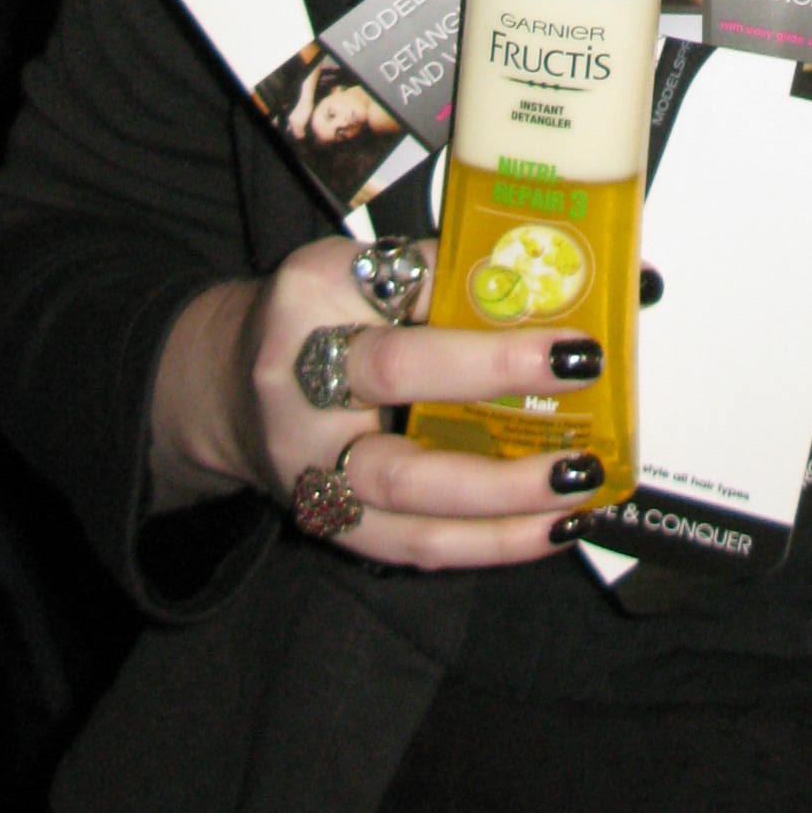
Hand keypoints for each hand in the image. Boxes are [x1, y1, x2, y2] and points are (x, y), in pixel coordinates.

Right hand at [150, 234, 608, 570]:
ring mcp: (309, 467)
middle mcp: (300, 383)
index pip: (407, 295)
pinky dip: (489, 543)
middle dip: (497, 382)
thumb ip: (450, 272)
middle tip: (584, 380)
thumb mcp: (366, 267)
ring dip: (506, 493)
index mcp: (313, 297)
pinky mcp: (329, 525)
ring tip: (582, 481)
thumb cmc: (323, 314)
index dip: (488, 322)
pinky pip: (411, 545)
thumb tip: (562, 281)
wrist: (227, 387)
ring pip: (409, 491)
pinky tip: (552, 528)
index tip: (572, 339)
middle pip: (399, 382)